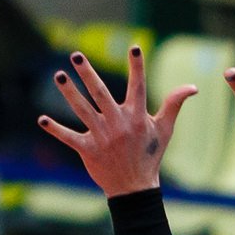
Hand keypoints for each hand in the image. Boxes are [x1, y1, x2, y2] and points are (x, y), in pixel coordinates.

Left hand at [36, 45, 194, 196]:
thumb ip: (174, 104)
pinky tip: (41, 119)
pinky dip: (54, 129)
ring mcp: (101, 136)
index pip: (137, 86)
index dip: (137, 67)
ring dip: (69, 92)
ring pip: (82, 109)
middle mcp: (117, 123)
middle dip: (88, 73)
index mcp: (137, 116)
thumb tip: (193, 87)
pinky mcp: (87, 150)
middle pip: (100, 93)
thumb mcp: (165, 129)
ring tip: (59, 75)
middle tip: (76, 55)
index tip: (134, 48)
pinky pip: (68, 137)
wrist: (135, 187)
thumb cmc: (150, 155)